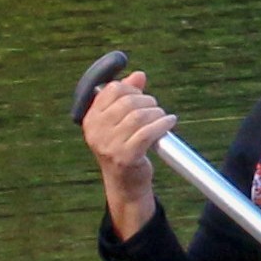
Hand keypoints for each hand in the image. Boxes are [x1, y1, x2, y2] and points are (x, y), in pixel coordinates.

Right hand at [81, 68, 177, 239]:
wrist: (125, 185)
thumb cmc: (123, 148)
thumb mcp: (120, 122)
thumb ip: (127, 96)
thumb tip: (139, 75)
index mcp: (91, 119)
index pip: (111, 90)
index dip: (131, 89)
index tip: (141, 96)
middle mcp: (96, 132)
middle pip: (127, 102)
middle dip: (147, 101)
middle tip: (155, 108)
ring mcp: (109, 145)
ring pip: (139, 116)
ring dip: (156, 113)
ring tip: (163, 117)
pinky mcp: (125, 157)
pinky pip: (148, 132)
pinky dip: (163, 124)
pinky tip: (170, 122)